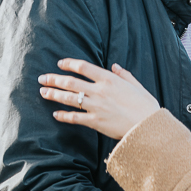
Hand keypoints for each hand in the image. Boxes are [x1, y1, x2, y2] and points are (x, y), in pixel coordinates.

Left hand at [39, 60, 159, 139]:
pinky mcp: (95, 122)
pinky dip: (63, 115)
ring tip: (43, 92)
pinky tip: (55, 114)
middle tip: (42, 78)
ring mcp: (96, 106)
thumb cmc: (146, 106)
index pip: (83, 67)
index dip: (69, 63)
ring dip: (54, 94)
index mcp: (110, 79)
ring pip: (69, 98)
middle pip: (70, 82)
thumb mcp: (137, 85)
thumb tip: (114, 65)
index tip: (59, 63)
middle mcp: (100, 91)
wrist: (148, 127)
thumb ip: (124, 74)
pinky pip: (74, 117)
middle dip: (54, 79)